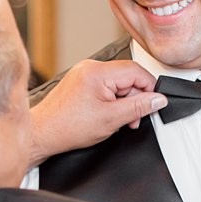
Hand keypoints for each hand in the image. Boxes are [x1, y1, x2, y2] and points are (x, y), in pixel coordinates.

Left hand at [28, 59, 166, 164]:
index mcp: (97, 72)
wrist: (42, 134)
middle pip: (127, 77)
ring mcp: (84, 74)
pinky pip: (106, 86)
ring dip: (124, 101)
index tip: (154, 104)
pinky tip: (108, 115)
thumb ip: (138, 107)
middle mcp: (90, 68)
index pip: (136, 71)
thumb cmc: (67, 127)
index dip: (149, 88)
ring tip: (119, 120)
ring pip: (117, 83)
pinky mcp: (81, 82)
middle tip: (132, 119)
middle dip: (135, 98)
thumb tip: (158, 99)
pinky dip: (112, 100)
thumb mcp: (111, 119)